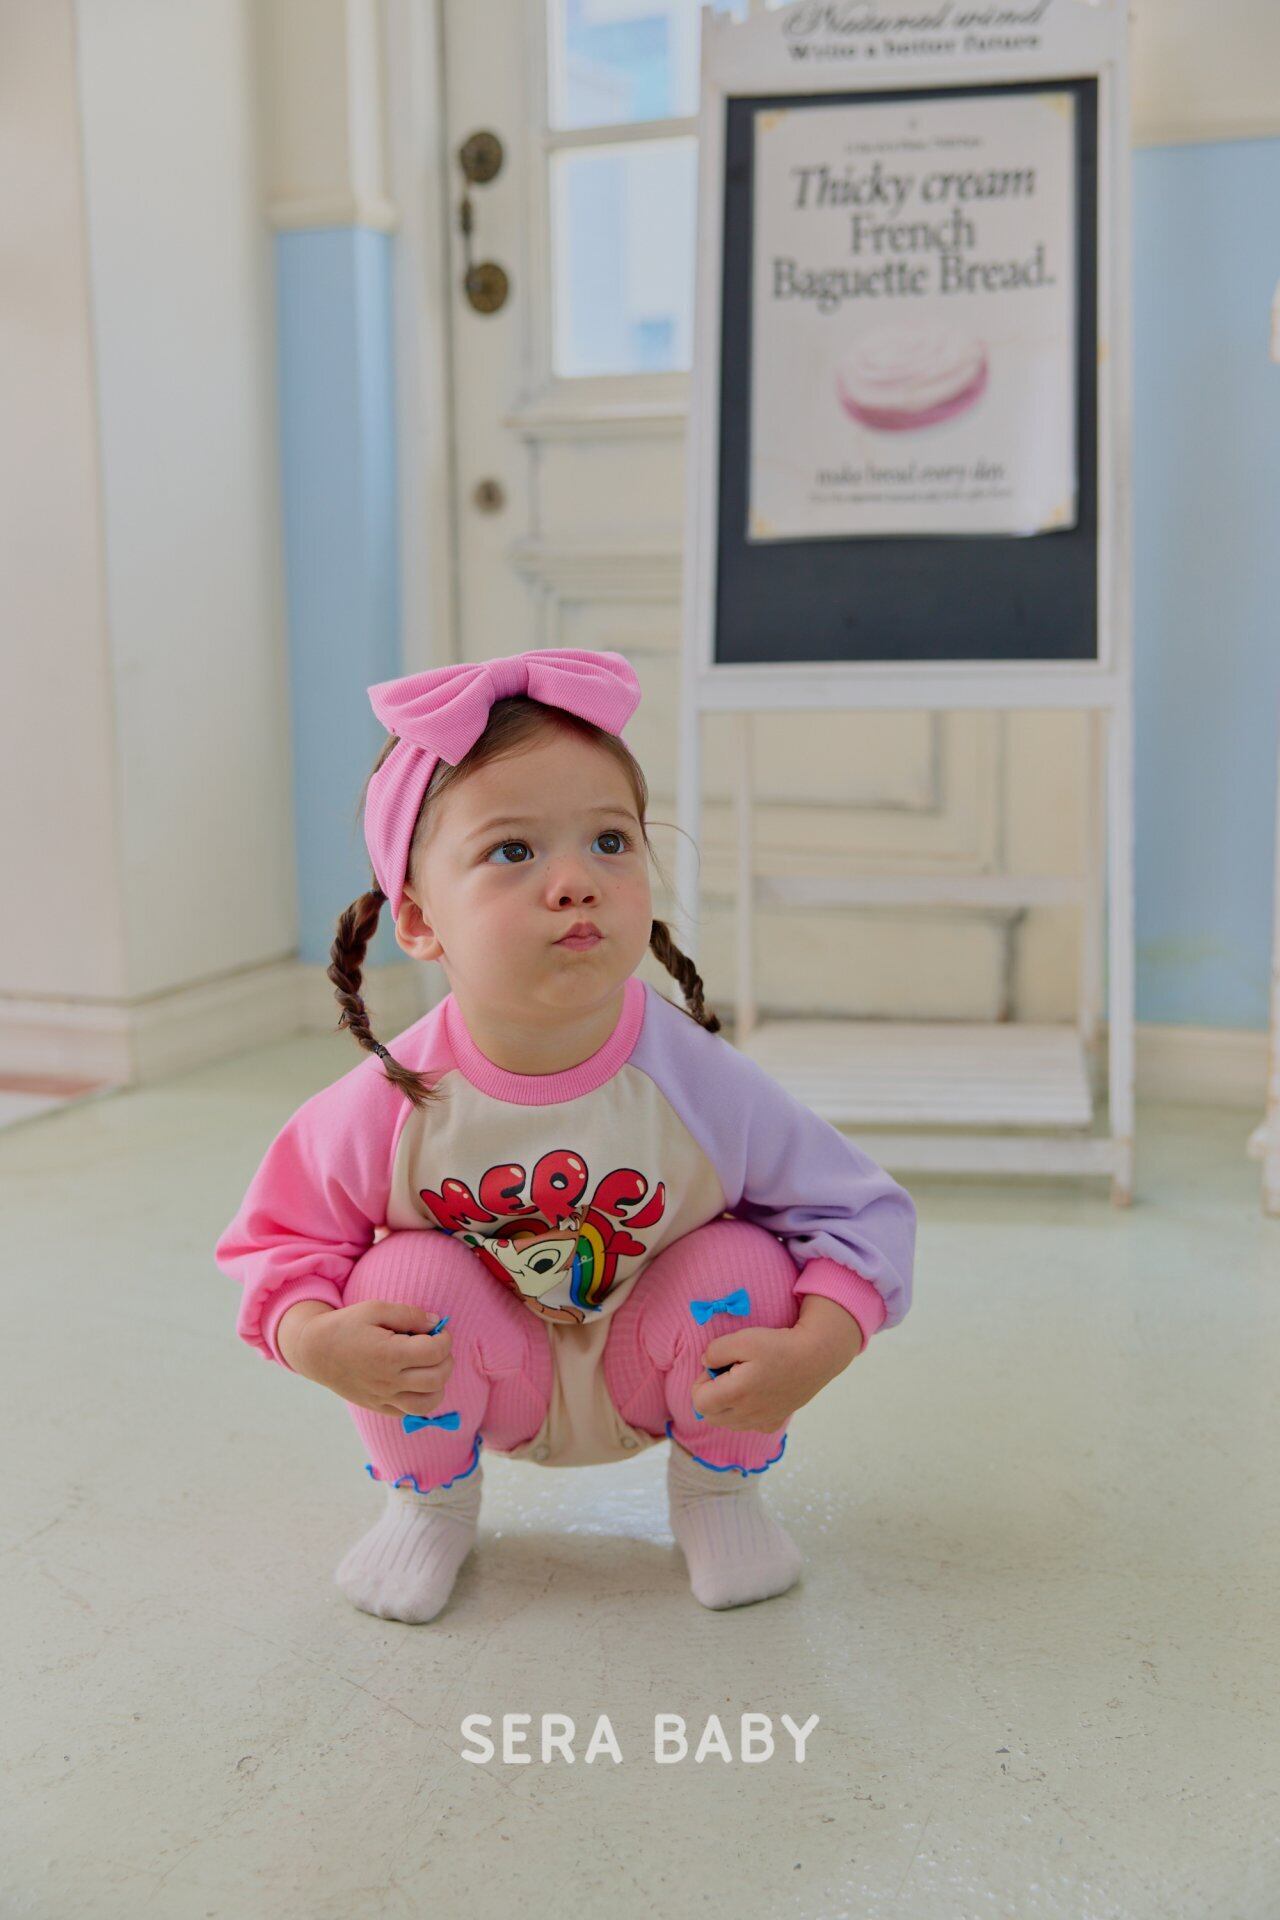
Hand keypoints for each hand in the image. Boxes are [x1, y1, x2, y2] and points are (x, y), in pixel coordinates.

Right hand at [283, 1300, 453, 1416]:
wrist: (314, 1351)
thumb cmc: (346, 1326)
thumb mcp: (376, 1308)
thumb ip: (410, 1315)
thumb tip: (436, 1323)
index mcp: (389, 1355)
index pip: (436, 1352)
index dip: (445, 1338)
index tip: (437, 1330)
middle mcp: (388, 1381)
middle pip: (438, 1378)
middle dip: (446, 1359)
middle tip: (436, 1346)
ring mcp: (384, 1398)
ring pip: (429, 1403)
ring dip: (439, 1383)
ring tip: (430, 1367)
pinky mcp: (379, 1407)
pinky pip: (411, 1412)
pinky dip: (422, 1398)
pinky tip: (415, 1380)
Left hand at [691, 1304, 862, 1432]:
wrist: (816, 1356)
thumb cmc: (780, 1345)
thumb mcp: (743, 1338)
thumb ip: (714, 1351)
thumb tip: (705, 1363)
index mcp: (735, 1395)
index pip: (698, 1402)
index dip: (701, 1381)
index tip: (717, 1366)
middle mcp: (746, 1415)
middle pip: (709, 1416)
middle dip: (710, 1395)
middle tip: (728, 1373)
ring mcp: (761, 1421)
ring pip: (728, 1423)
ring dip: (726, 1406)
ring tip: (743, 1382)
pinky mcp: (774, 1422)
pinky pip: (749, 1425)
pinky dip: (745, 1414)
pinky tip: (756, 1394)